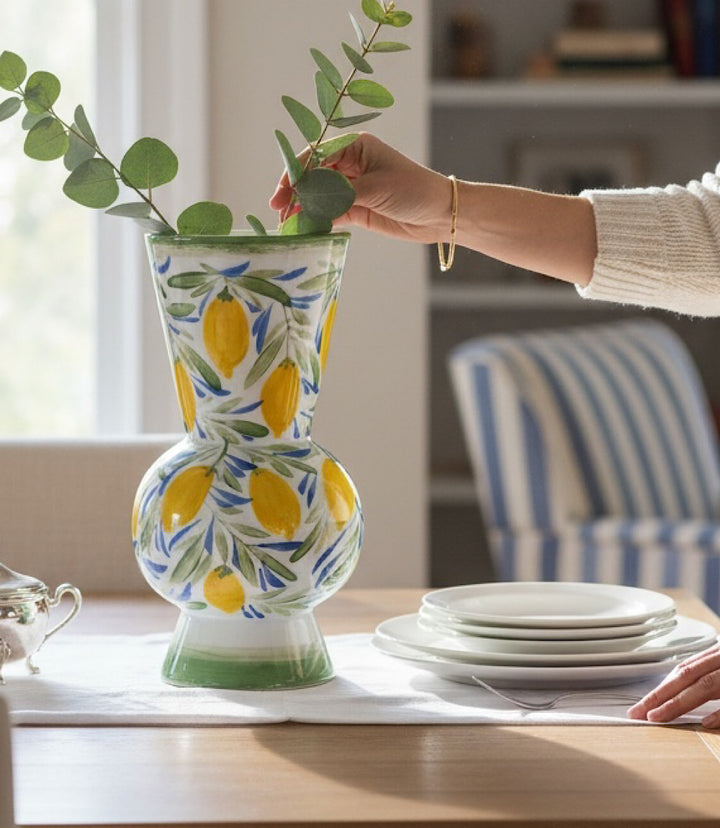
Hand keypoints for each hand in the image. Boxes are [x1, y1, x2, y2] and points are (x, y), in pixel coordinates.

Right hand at [269, 133, 453, 242]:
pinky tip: (305, 229)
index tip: (283, 192)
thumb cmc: (413, 189)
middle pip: (312, 176)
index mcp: (355, 146)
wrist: (439, 214)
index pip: (315, 154)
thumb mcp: (375, 187)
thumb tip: (309, 200)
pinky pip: (329, 213)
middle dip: (295, 192)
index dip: (296, 172)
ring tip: (287, 223)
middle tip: (279, 211)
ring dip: (303, 208)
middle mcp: (350, 164)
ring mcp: (351, 188)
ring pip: (319, 196)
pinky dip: (317, 221)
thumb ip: (340, 193)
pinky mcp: (356, 209)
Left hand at [627, 643, 719, 727]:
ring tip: (656, 717)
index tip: (642, 705)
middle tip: (638, 713)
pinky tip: (706, 722)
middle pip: (685, 676)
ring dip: (678, 702)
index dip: (661, 688)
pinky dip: (719, 712)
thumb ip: (708, 675)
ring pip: (704, 684)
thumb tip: (689, 691)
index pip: (682, 671)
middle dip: (659, 696)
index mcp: (716, 655)